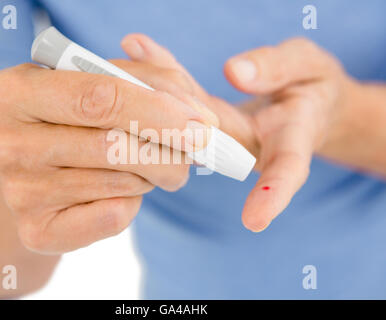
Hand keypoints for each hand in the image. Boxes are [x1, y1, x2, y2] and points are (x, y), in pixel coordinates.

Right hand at [0, 63, 215, 252]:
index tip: (203, 126)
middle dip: (170, 152)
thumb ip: (157, 81)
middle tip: (196, 151)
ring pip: (119, 182)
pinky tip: (123, 189)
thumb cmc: (81, 116)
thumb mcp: (110, 82)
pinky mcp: (36, 229)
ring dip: (152, 174)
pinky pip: (111, 217)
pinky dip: (133, 202)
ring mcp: (16, 190)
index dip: (162, 112)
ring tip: (149, 164)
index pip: (102, 97)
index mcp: (16, 90)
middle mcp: (6, 141)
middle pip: (112, 146)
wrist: (44, 167)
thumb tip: (200, 115)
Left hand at [121, 35, 355, 231]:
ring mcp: (220, 137)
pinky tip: (136, 46)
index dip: (272, 192)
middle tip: (140, 87)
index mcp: (289, 141)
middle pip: (212, 141)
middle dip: (175, 122)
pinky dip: (160, 74)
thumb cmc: (316, 87)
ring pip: (185, 119)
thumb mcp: (310, 68)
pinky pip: (180, 100)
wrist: (303, 100)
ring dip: (156, 92)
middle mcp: (246, 146)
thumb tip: (235, 72)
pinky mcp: (204, 124)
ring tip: (129, 54)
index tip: (254, 220)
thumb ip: (278, 69)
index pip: (286, 169)